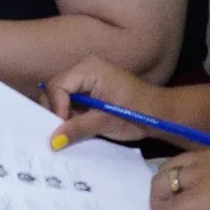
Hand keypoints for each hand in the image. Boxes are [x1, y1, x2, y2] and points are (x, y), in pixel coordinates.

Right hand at [44, 56, 168, 145]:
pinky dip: (68, 115)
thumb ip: (77, 128)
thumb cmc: (136, 113)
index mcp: (88, 68)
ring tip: (67, 132)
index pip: (57, 87)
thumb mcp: (105, 122)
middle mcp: (83, 68)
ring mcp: (84, 78)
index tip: (61, 129)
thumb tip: (52, 142)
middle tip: (61, 133)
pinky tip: (72, 128)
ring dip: (61, 115)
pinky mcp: (86, 89)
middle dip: (56, 112)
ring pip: (59, 97)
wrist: (157, 113)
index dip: (56, 109)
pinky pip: (68, 100)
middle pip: (54, 90)